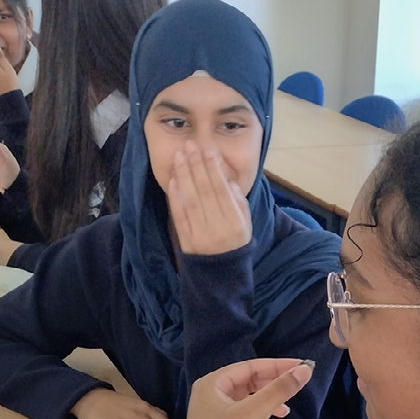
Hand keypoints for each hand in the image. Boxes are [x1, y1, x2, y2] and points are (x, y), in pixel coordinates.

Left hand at [168, 139, 251, 254]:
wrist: (221, 273)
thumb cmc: (235, 243)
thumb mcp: (246, 224)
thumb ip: (239, 203)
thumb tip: (229, 181)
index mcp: (234, 222)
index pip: (222, 189)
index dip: (214, 168)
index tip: (208, 149)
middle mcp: (217, 226)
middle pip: (204, 190)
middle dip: (197, 165)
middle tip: (191, 146)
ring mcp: (200, 233)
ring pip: (190, 199)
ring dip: (184, 175)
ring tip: (180, 156)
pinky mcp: (186, 239)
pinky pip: (179, 215)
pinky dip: (175, 196)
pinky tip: (173, 179)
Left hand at [180, 357, 313, 418]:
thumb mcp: (252, 413)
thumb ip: (278, 390)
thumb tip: (305, 370)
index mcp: (213, 382)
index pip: (250, 366)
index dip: (277, 366)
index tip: (301, 366)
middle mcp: (210, 392)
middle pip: (248, 381)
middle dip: (272, 385)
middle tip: (294, 387)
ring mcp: (212, 409)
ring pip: (246, 397)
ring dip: (267, 401)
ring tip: (284, 411)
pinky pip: (242, 411)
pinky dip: (257, 414)